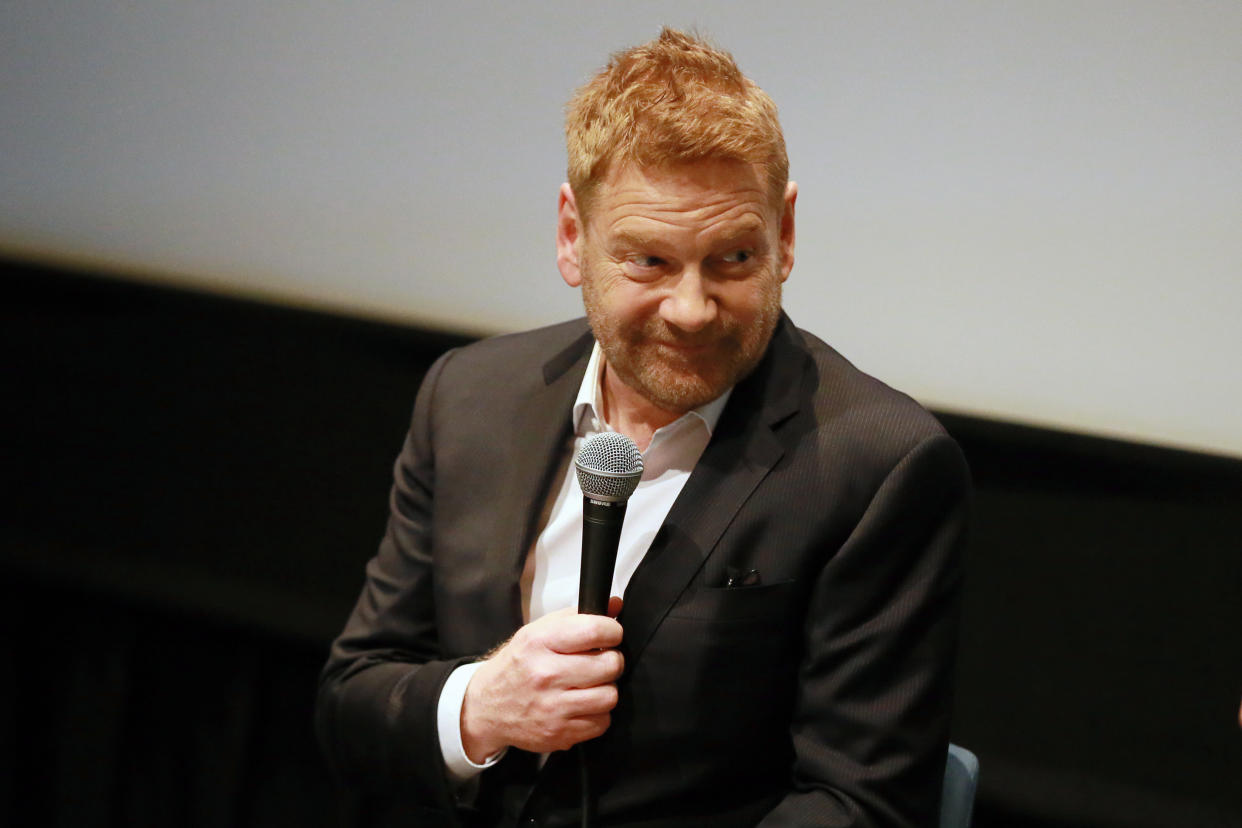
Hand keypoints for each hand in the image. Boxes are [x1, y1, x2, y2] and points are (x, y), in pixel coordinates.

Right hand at [461, 600, 623, 760]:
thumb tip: (615, 605)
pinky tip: (583, 704)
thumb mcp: (537, 632)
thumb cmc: (518, 665)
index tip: (612, 634)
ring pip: (610, 696)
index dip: (612, 631)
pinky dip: (598, 714)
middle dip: (612, 660)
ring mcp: (552, 707)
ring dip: (606, 688)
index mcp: (540, 642)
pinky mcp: (558, 733)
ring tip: (593, 684)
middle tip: (603, 661)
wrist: (487, 707)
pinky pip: (602, 722)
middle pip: (609, 665)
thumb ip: (576, 616)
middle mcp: (545, 674)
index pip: (593, 631)